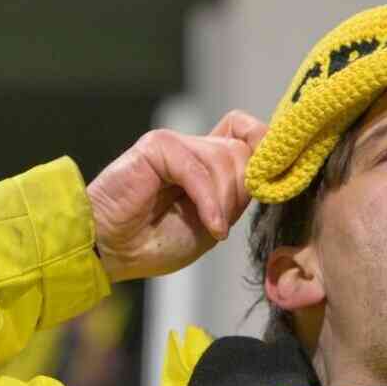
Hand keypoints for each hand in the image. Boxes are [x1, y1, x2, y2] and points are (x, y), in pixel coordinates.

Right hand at [87, 110, 267, 282]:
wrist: (112, 251)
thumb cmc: (156, 242)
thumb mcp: (213, 223)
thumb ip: (238, 196)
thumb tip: (267, 171)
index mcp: (209, 163)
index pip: (251, 135)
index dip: (268, 152)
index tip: (275, 183)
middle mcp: (195, 147)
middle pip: (245, 151)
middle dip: (241, 193)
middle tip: (221, 223)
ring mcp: (176, 143)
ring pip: (226, 159)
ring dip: (223, 202)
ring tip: (208, 227)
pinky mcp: (158, 146)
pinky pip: (199, 170)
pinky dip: (209, 203)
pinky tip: (210, 227)